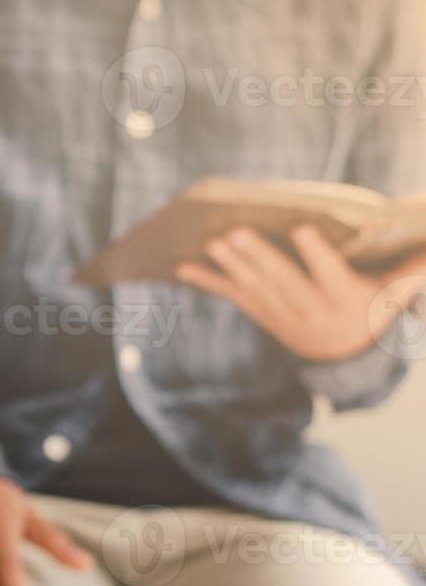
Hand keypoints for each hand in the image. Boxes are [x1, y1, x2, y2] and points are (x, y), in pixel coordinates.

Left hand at [177, 226, 425, 361]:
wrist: (344, 355)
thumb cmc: (371, 307)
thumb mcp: (394, 293)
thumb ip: (412, 269)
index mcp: (346, 298)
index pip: (331, 275)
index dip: (317, 254)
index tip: (302, 230)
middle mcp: (311, 310)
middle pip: (283, 281)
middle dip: (258, 257)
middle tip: (235, 232)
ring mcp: (281, 314)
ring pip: (254, 289)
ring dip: (230, 265)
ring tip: (211, 242)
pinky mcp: (260, 315)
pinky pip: (232, 297)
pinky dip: (208, 282)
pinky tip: (183, 267)